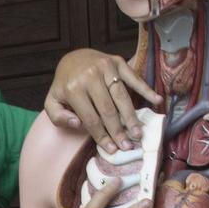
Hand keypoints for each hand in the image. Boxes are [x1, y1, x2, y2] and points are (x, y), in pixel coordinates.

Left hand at [44, 49, 162, 153]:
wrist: (73, 58)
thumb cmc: (65, 85)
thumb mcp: (52, 101)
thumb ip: (58, 116)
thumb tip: (78, 124)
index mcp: (73, 88)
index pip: (91, 118)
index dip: (102, 136)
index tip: (111, 149)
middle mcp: (90, 76)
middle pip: (108, 110)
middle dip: (118, 131)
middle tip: (127, 146)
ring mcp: (105, 67)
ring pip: (122, 97)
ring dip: (131, 117)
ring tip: (138, 133)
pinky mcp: (117, 61)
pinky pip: (133, 77)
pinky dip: (146, 89)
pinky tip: (156, 100)